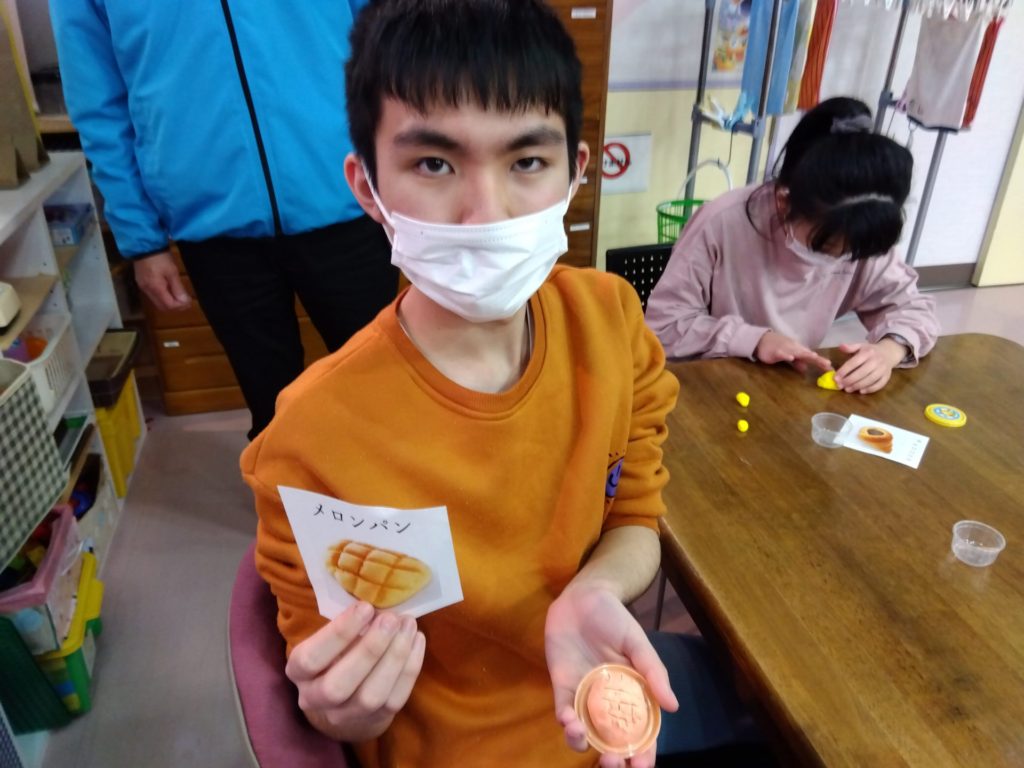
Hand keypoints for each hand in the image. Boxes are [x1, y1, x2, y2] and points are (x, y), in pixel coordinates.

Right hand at [133, 250, 191, 310]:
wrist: (144, 245)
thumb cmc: (160, 257)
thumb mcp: (172, 271)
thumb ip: (177, 288)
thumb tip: (184, 301)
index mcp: (155, 288)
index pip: (169, 305)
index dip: (180, 306)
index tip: (189, 302)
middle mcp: (147, 290)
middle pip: (162, 306)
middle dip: (175, 306)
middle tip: (186, 302)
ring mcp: (143, 286)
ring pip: (157, 302)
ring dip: (168, 302)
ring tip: (179, 297)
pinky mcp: (141, 282)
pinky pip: (153, 295)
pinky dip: (162, 296)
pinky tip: (169, 290)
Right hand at [285, 601, 425, 741]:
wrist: (345, 700)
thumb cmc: (335, 653)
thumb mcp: (327, 637)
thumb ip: (344, 622)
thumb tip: (375, 597)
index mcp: (299, 672)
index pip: (310, 659)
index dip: (339, 633)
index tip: (365, 607)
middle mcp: (316, 699)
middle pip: (339, 685)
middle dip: (370, 649)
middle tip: (391, 618)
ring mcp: (346, 715)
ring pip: (371, 696)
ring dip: (394, 656)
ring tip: (408, 625)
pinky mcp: (376, 719)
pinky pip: (396, 698)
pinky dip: (410, 667)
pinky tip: (417, 639)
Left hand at [545, 583, 677, 767]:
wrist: (582, 597)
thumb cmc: (614, 618)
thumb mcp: (638, 643)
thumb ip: (653, 673)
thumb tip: (673, 707)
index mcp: (633, 694)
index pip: (641, 732)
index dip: (643, 753)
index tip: (641, 767)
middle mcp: (609, 701)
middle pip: (612, 740)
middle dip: (613, 758)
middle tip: (612, 761)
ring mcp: (585, 696)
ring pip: (585, 733)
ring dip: (583, 744)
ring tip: (583, 737)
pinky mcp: (563, 687)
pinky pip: (564, 711)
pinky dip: (565, 721)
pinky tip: (569, 719)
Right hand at [754, 330, 830, 373]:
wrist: (761, 340)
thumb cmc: (776, 348)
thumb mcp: (788, 356)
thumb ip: (797, 363)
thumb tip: (806, 369)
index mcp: (798, 351)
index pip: (812, 357)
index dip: (821, 362)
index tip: (831, 369)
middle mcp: (794, 348)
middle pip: (808, 354)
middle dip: (818, 359)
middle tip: (828, 365)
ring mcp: (785, 349)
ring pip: (797, 352)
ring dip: (806, 355)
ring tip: (815, 358)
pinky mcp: (775, 351)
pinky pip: (782, 353)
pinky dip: (786, 355)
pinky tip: (791, 358)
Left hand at [834, 339, 905, 393]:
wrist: (888, 353)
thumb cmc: (870, 351)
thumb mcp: (860, 346)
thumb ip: (850, 347)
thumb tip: (841, 346)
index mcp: (868, 352)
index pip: (854, 362)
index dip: (844, 371)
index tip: (835, 378)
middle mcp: (876, 361)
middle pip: (862, 372)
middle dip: (849, 380)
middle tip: (840, 386)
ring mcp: (883, 369)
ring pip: (870, 380)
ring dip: (858, 386)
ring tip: (847, 389)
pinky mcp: (887, 376)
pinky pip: (879, 384)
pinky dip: (870, 389)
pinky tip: (861, 391)